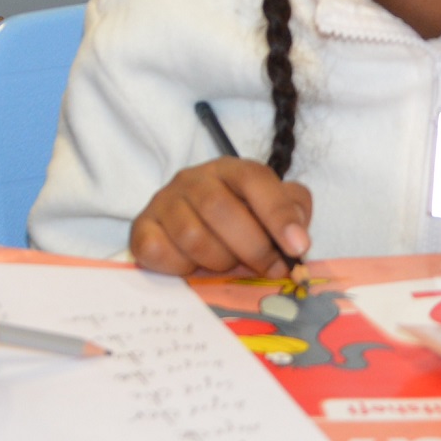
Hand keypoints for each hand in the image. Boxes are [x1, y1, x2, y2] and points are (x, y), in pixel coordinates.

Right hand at [129, 159, 311, 276]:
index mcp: (229, 170)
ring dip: (218, 261)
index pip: (253, 179)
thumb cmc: (238, 221)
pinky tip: (192, 268)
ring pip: (191, 235)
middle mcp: (193, 179)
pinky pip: (159, 251)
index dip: (278, 213)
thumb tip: (297, 232)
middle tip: (271, 270)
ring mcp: (163, 202)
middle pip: (219, 207)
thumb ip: (293, 211)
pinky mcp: (142, 228)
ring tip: (227, 265)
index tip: (298, 247)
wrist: (185, 229)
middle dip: (253, 247)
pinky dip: (181, 267)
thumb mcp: (271, 210)